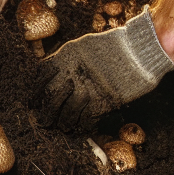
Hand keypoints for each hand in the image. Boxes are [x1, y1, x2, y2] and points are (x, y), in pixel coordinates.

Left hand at [38, 6, 173, 130]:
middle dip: (46, 114)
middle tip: (46, 121)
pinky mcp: (101, 104)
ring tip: (65, 127)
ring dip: (64, 124)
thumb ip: (66, 60)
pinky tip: (82, 128)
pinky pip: (85, 122)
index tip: (35, 102)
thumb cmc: (113, 47)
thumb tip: (53, 76)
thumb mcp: (82, 46)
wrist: (138, 51)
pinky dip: (82, 127)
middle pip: (49, 101)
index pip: (40, 79)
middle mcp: (70, 74)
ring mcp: (85, 90)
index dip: (36, 94)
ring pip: (65, 116)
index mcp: (64, 58)